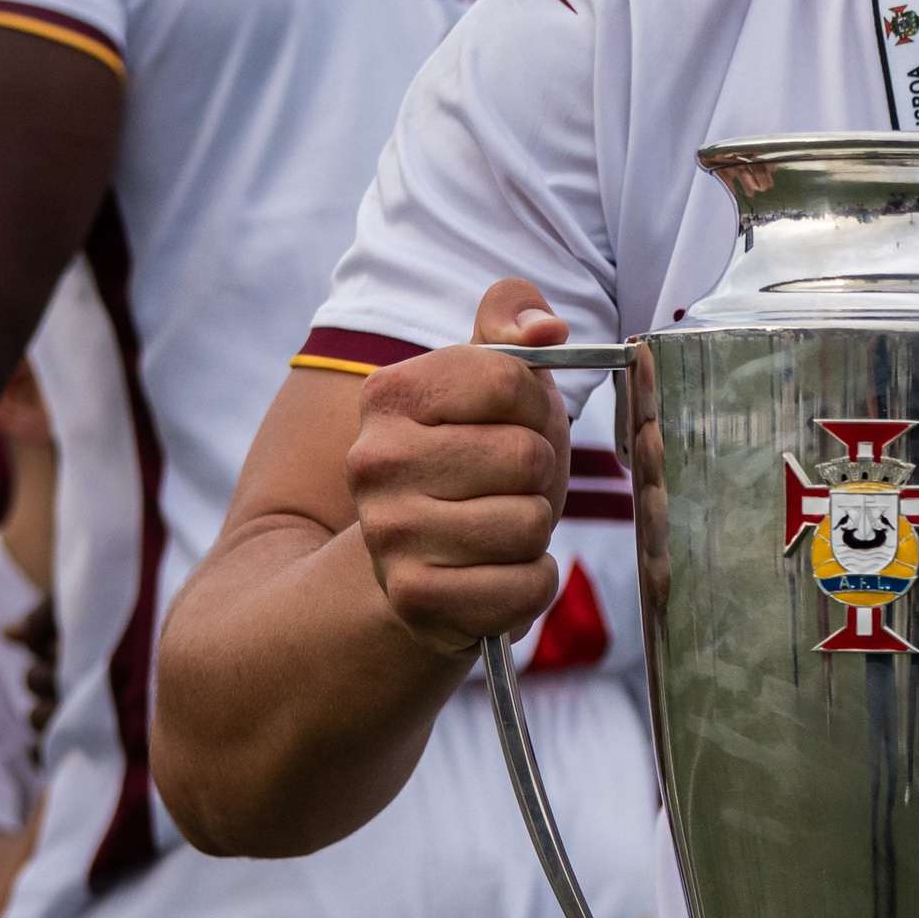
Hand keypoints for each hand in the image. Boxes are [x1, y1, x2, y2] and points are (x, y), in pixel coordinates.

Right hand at [344, 279, 573, 657]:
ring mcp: (388, 534)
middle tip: (502, 486)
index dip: (533, 406)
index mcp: (388, 393)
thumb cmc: (475, 455)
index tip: (510, 423)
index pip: (510, 379)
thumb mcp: (492, 379)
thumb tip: (546, 328)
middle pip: (525, 456)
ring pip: (530, 523)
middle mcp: (372, 462)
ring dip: (533, 530)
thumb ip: (513, 320)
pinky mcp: (416, 598)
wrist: (420, 558)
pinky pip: (528, 584)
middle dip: (535, 474)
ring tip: (495, 527)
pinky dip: (531, 581)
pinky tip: (497, 572)